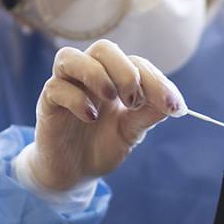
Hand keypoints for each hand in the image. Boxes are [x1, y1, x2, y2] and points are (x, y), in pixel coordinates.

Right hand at [25, 39, 186, 190]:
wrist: (75, 174)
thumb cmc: (104, 145)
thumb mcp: (133, 131)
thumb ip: (150, 115)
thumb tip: (175, 104)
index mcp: (114, 78)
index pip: (136, 63)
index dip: (157, 81)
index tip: (174, 107)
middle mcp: (89, 76)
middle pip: (103, 48)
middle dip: (125, 71)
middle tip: (134, 101)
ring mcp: (66, 87)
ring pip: (70, 57)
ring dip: (96, 74)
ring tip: (111, 99)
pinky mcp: (47, 104)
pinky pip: (55, 87)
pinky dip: (76, 99)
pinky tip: (90, 117)